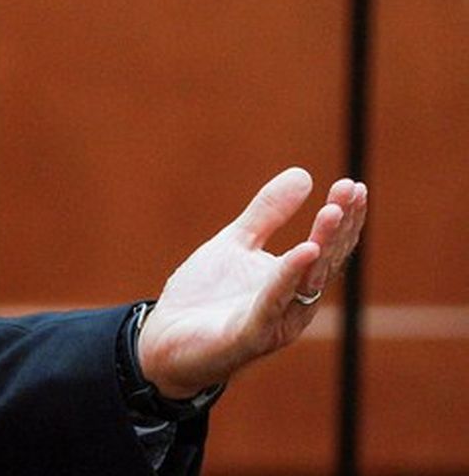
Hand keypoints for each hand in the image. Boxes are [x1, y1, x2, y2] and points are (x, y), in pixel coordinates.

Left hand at [136, 167, 367, 398]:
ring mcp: (273, 322)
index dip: (343, 218)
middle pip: (325, 262)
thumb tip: (303, 173)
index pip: (327, 246)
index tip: (353, 184)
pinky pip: (273, 305)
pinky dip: (288, 278)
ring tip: (333, 212)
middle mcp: (292, 304)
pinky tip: (304, 252)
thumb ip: (267, 214)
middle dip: (339, 226)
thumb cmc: (206, 296)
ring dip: (322, 245)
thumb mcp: (235, 244)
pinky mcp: (248, 336)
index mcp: (292, 282)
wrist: (163, 341)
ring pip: (306, 282)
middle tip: (351, 191)